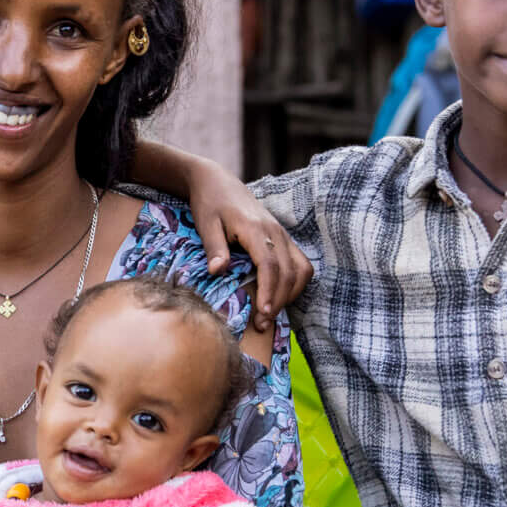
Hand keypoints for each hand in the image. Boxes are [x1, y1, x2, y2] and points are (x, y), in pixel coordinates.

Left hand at [181, 158, 311, 326]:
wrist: (218, 181)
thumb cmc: (209, 203)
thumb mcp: (206, 224)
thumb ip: (214, 248)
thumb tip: (217, 272)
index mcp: (256, 229)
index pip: (270, 265)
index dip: (269, 291)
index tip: (262, 313)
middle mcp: (275, 232)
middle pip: (288, 272)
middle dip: (278, 301)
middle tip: (261, 324)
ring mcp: (282, 235)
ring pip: (301, 269)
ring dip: (290, 294)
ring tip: (270, 314)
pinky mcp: (284, 238)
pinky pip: (300, 264)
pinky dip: (295, 283)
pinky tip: (279, 297)